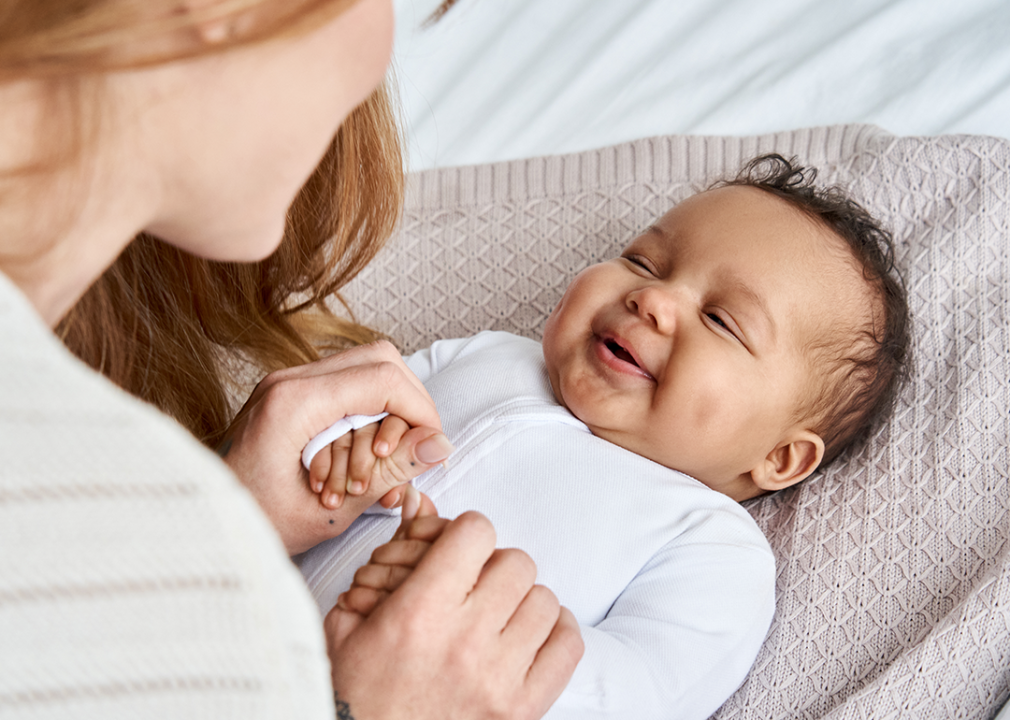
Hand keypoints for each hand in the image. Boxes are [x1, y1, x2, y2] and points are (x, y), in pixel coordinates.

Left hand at [222, 340, 453, 554]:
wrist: (197, 532)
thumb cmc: (251, 529)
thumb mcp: (332, 511)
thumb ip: (390, 472)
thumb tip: (440, 445)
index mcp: (294, 403)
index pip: (383, 378)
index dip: (421, 409)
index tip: (433, 445)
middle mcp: (288, 381)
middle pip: (379, 359)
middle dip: (409, 403)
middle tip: (416, 448)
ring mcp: (284, 385)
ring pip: (363, 369)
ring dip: (386, 411)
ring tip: (383, 466)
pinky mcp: (285, 396)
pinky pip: (342, 388)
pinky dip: (365, 417)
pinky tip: (362, 463)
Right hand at [324, 508, 584, 719]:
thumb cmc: (353, 691)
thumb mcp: (351, 618)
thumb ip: (391, 555)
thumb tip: (419, 500)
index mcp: (419, 613)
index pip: (476, 533)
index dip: (466, 532)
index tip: (458, 549)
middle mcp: (465, 642)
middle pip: (516, 563)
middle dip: (494, 565)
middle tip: (475, 585)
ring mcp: (499, 679)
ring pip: (544, 601)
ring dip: (522, 601)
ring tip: (497, 615)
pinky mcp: (522, 709)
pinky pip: (567, 646)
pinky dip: (554, 633)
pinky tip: (526, 637)